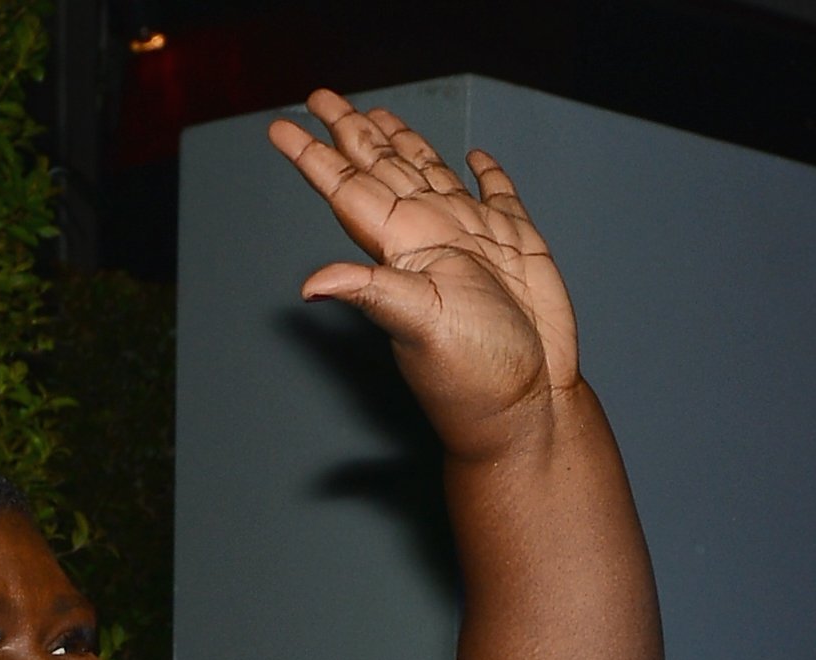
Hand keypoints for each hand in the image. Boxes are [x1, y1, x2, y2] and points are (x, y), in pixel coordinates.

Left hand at [268, 90, 580, 459]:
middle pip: (382, 168)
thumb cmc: (475, 378)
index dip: (314, 156)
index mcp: (402, 248)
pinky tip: (476, 158)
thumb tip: (309, 284)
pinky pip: (499, 197)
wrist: (534, 406)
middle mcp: (431, 238)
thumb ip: (371, 293)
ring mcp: (475, 240)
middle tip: (321, 97)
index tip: (281, 128)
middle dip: (352, 132)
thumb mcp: (418, 327)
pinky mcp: (519, 247)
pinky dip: (488, 174)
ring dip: (404, 143)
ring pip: (431, 174)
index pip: (347, 189)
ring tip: (379, 115)